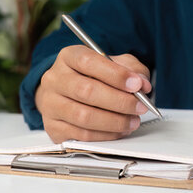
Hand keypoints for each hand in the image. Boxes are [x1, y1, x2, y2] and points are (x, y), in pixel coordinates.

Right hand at [35, 45, 152, 142]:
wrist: (67, 94)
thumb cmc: (93, 77)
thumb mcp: (114, 65)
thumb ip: (131, 69)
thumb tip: (142, 84)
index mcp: (69, 57)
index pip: (89, 62)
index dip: (116, 74)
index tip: (137, 85)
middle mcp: (55, 79)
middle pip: (86, 91)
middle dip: (119, 101)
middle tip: (140, 106)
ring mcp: (50, 104)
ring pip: (84, 116)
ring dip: (115, 122)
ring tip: (133, 121)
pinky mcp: (52, 127)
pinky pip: (81, 135)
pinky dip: (106, 135)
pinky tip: (119, 131)